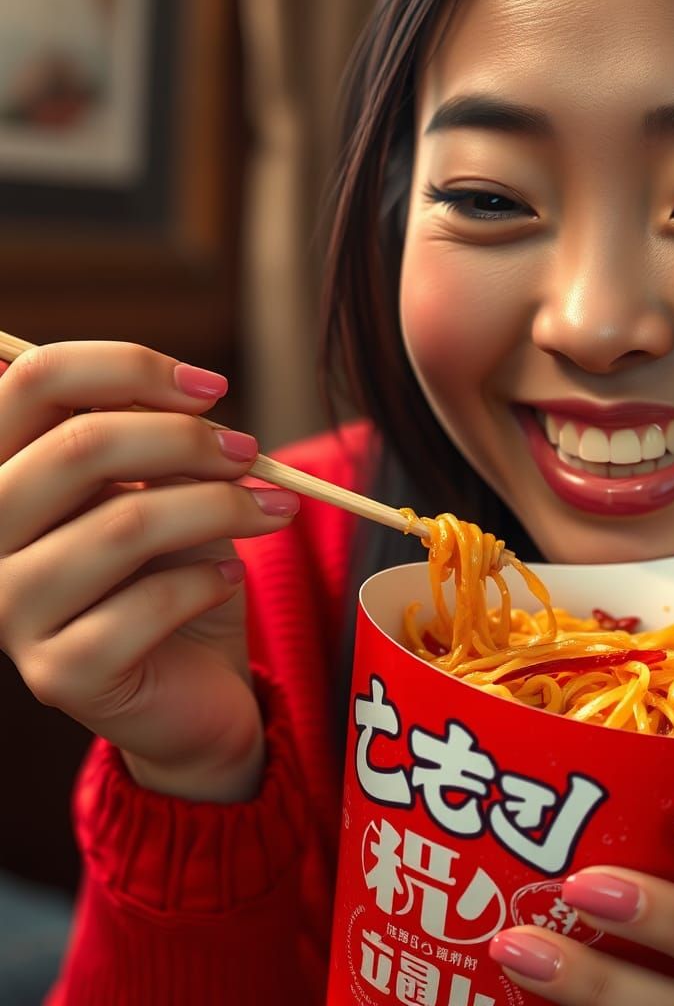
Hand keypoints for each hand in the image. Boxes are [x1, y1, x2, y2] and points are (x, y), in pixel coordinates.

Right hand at [0, 343, 299, 801]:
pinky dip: (208, 580)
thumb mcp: (166, 488)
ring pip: (125, 525)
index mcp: (2, 473)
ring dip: (220, 507)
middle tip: (251, 453)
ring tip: (274, 510)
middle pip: (79, 447)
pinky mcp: (61, 674)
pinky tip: (230, 577)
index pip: (34, 380)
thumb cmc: (174, 570)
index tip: (212, 387)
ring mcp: (12, 612)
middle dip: (187, 440)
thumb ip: (157, 441)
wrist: (192, 680)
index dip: (130, 366)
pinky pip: (147, 605)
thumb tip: (194, 395)